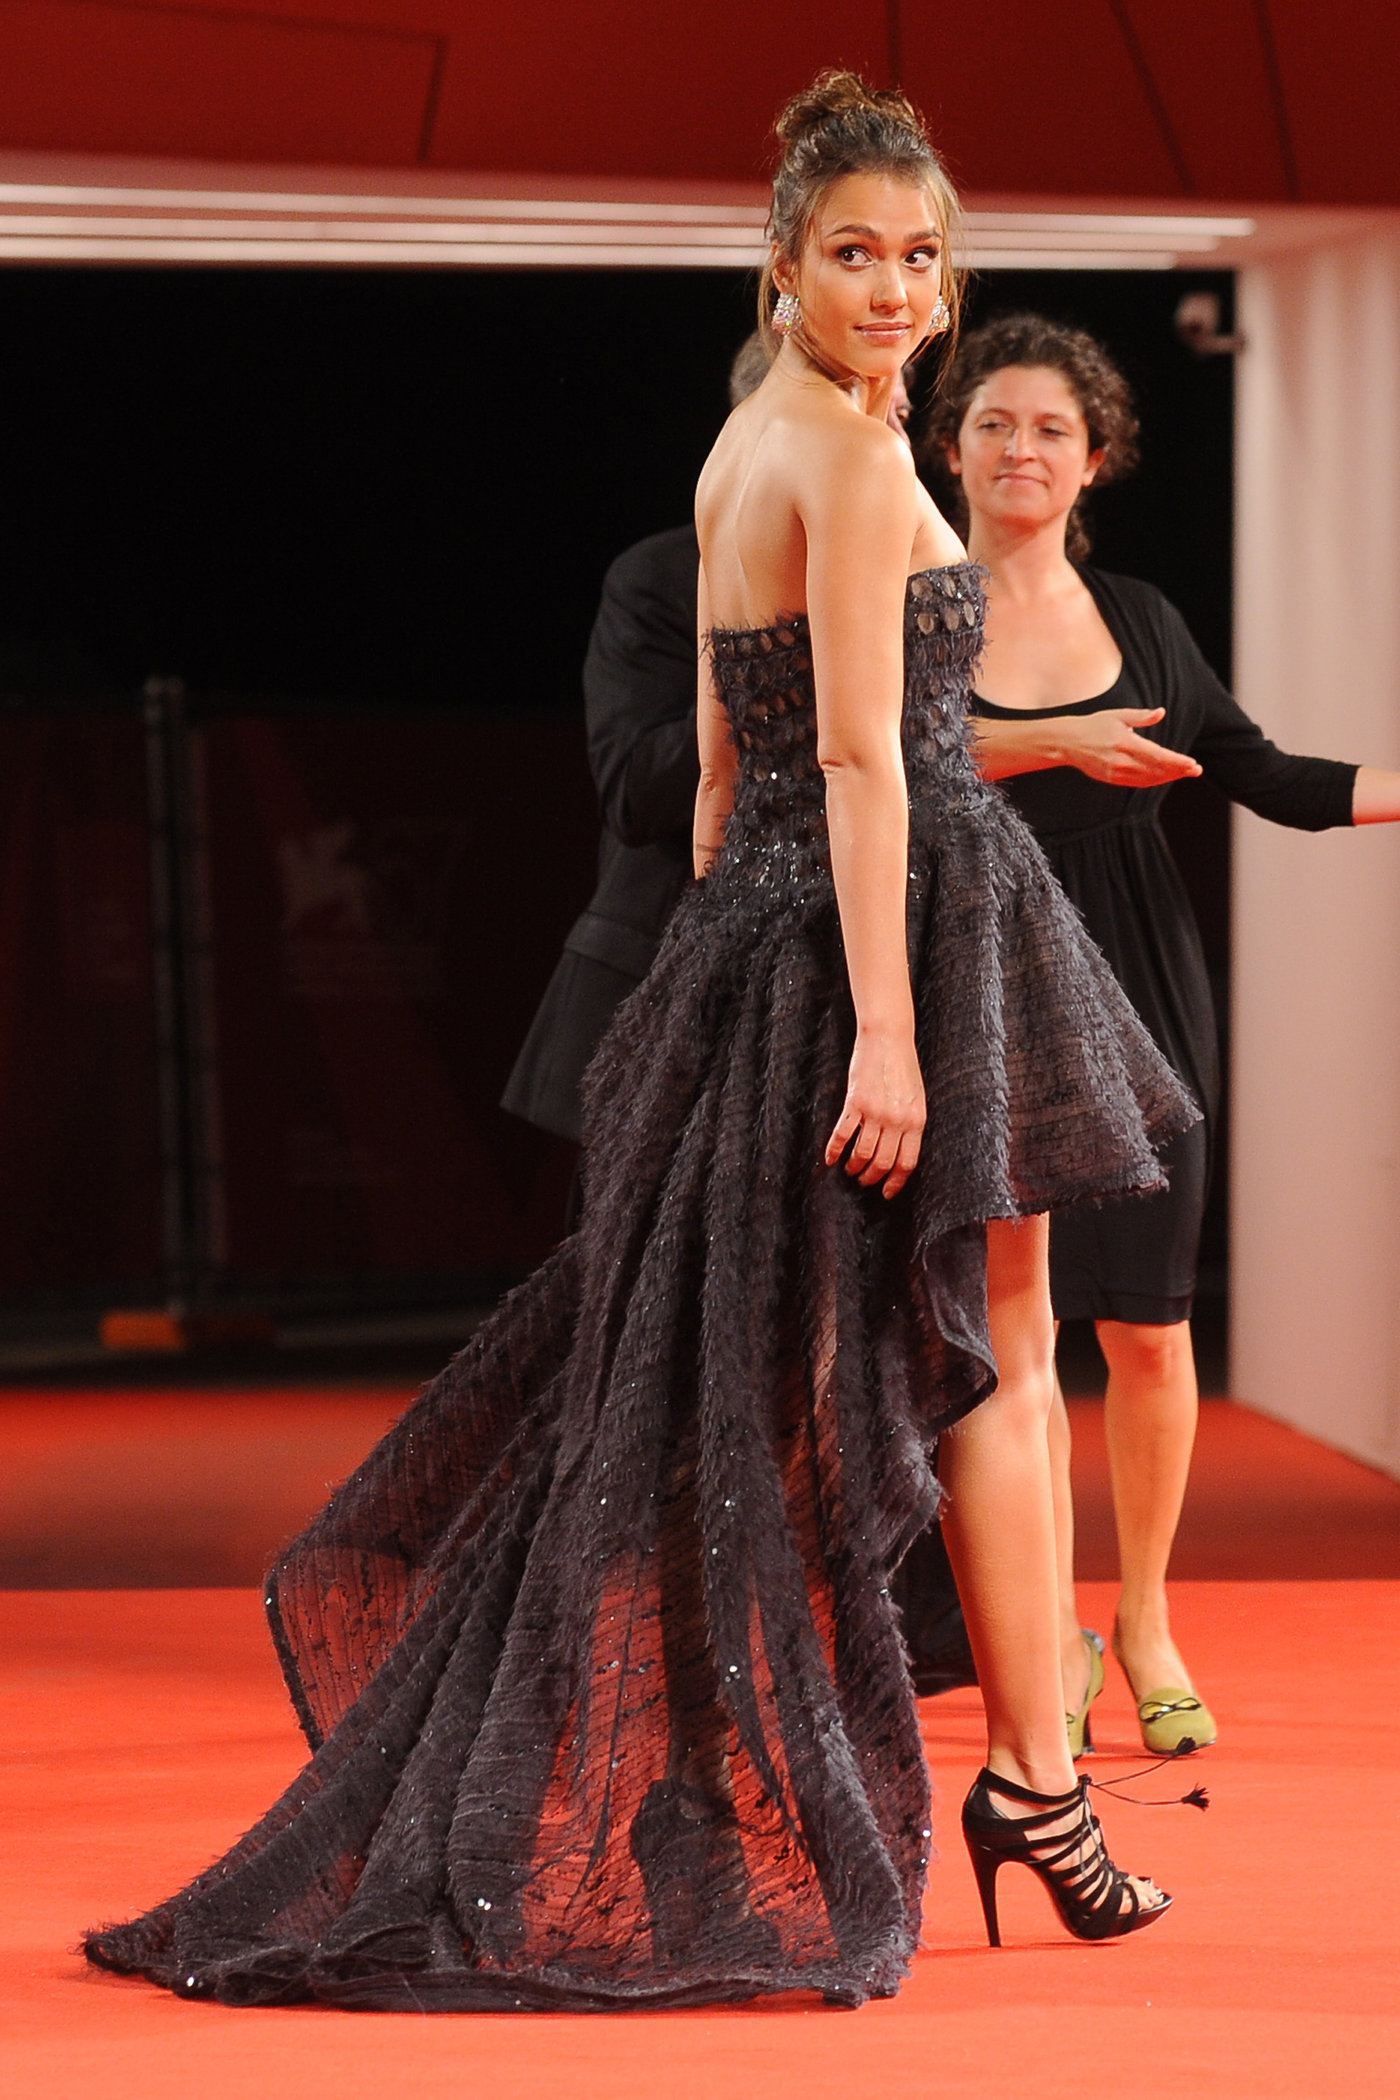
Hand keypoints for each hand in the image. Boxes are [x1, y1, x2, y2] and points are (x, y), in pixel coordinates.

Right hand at [825, 1029, 925, 1198]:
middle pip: (883, 1162)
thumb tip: (899, 1150)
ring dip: (854, 1166)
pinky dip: (835, 1150)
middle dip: (872, 1178)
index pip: (907, 1162)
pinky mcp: (855, 1102)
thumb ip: (909, 1124)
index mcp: (916, 1121)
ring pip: (863, 1153)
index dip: (895, 1182)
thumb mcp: (915, 1098)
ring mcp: (876, 1112)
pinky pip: (843, 1134)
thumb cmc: (903, 1066)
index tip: (887, 1193)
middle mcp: (897, 1120)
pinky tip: (830, 1159)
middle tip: (864, 1181)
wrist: (888, 1038)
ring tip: (850, 1169)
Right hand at [1062, 709, 1201, 786]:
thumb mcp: (1118, 716)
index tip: (1192, 764)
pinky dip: (1154, 780)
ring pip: (1148, 778)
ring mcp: (1116, 772)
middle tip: (1196, 770)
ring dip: (1168, 777)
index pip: (1157, 756)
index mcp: (1125, 743)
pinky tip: (1165, 776)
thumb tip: (1161, 712)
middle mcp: (1121, 761)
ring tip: (1185, 772)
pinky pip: (1138, 782)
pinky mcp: (1112, 779)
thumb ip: (1141, 717)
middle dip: (1178, 770)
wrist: (1068, 742)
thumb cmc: (1095, 725)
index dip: (1176, 762)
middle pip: (1156, 770)